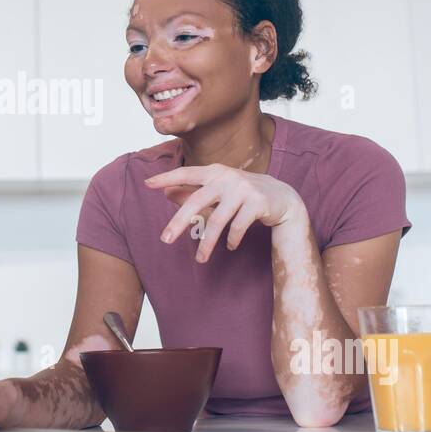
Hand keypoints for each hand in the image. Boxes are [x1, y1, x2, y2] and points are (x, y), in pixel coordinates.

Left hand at [143, 163, 305, 262]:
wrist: (283, 197)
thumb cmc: (243, 194)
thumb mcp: (218, 190)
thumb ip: (193, 191)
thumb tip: (166, 193)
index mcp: (215, 172)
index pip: (186, 173)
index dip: (167, 178)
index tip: (147, 183)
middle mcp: (228, 177)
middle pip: (197, 201)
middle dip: (179, 222)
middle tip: (165, 240)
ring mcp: (244, 189)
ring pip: (218, 220)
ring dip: (207, 243)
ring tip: (200, 259)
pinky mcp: (258, 203)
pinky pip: (238, 227)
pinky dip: (232, 239)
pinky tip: (230, 246)